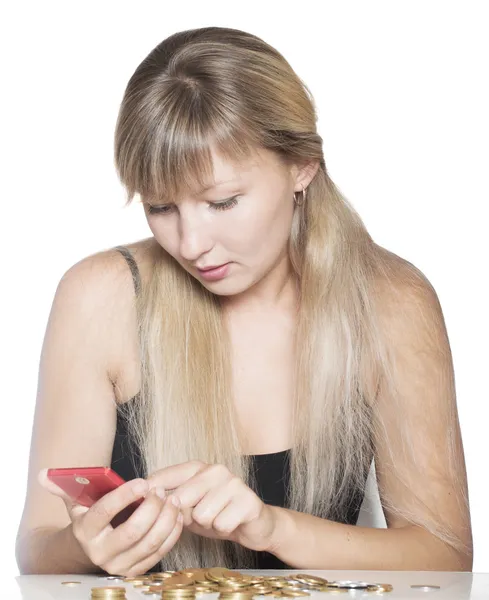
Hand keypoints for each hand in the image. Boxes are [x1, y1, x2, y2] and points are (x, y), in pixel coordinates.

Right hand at [38, 468, 183, 575]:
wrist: (88, 550)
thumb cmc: (87, 518)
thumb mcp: (74, 502)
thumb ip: (63, 486)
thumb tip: (44, 474)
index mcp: (85, 531)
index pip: (105, 513)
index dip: (125, 496)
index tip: (143, 481)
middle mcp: (101, 553)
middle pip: (132, 531)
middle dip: (151, 508)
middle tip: (161, 490)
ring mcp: (119, 565)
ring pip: (149, 542)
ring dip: (166, 519)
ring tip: (172, 498)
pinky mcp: (135, 570)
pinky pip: (160, 552)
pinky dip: (172, 532)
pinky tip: (177, 514)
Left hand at [146, 461, 277, 551]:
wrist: (254, 525)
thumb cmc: (217, 514)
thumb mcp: (189, 507)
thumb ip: (172, 501)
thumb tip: (148, 499)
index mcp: (198, 467)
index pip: (164, 476)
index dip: (152, 494)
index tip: (146, 505)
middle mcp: (215, 470)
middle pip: (182, 499)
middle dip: (188, 516)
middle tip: (202, 517)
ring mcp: (233, 482)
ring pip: (202, 515)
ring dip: (208, 525)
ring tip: (218, 518)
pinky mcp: (247, 500)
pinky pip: (221, 524)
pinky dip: (224, 529)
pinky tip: (231, 522)